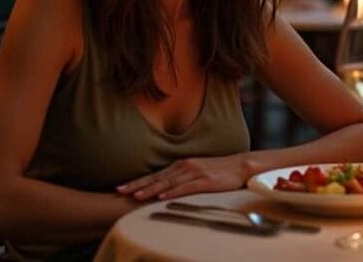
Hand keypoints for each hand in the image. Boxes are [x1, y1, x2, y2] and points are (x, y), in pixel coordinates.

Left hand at [117, 155, 249, 200]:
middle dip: (138, 185)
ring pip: (169, 183)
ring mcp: (195, 173)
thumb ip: (181, 177)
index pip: (155, 175)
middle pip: (157, 178)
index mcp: (181, 165)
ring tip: (137, 196)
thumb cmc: (219, 170)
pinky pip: (186, 187)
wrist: (241, 165)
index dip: (138, 181)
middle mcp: (185, 166)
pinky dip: (173, 192)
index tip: (122, 188)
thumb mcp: (196, 170)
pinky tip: (163, 197)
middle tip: (121, 191)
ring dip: (152, 189)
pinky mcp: (206, 181)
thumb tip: (164, 187)